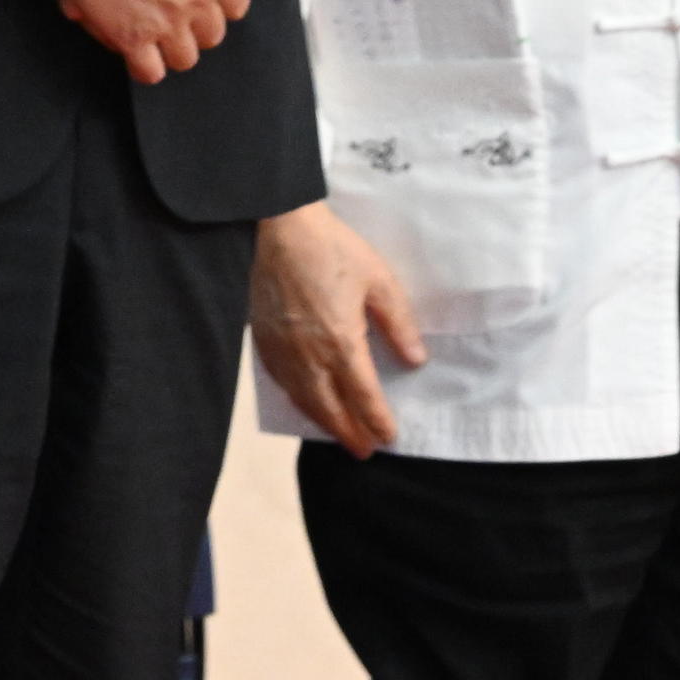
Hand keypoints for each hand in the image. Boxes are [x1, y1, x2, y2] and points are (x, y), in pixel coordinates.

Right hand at [51, 0, 284, 85]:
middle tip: (174, 12)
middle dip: (197, 27)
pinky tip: (134, 47)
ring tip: (154, 32)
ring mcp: (164, 21)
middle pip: (212, 35)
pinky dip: (145, 66)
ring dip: (173, 48)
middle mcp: (196, 0)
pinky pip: (149, 71)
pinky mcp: (131, 36)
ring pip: (184, 58)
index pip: (236, 5)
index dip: (221, 2)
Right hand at [251, 201, 427, 456]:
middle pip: (331, 409)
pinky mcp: (263, 342)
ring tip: (340, 436)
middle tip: (365, 451)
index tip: (390, 437)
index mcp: (340, 342)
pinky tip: (307, 403)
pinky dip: (299, 402)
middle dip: (350, 434)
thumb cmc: (331, 249)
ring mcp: (282, 352)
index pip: (363, 396)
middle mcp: (309, 357)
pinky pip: (282, 385)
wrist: (275, 228)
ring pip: (304, 402)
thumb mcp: (378, 279)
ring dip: (324, 423)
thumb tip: (415, 360)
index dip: (377, 420)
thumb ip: (399, 323)